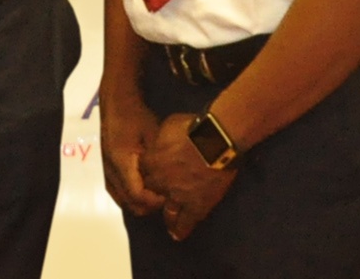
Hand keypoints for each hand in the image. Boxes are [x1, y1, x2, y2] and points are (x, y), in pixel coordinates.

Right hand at [98, 95, 166, 216]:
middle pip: (129, 203)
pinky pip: (117, 193)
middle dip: (149, 206)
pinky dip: (131, 196)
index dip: (154, 201)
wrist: (116, 103)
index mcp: (121, 161)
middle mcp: (110, 170)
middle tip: (166, 197)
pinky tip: (145, 188)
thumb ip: (159, 160)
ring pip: (122, 201)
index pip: (137, 194)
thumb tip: (173, 181)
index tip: (169, 196)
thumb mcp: (154, 135)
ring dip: (140, 203)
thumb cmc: (137, 116)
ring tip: (157, 194)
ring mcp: (106, 171)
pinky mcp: (106, 170)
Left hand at [137, 114, 237, 240]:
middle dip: (154, 193)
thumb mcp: (170, 124)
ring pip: (167, 211)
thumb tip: (162, 140)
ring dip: (167, 217)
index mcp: (152, 161)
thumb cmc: (194, 128)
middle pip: (152, 191)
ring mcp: (177, 196)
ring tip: (168, 224)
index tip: (151, 173)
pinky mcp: (196, 205)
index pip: (143, 171)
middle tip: (158, 197)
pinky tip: (177, 236)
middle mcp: (160, 181)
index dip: (148, 172)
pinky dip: (181, 229)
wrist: (217, 140)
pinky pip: (186, 221)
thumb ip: (162, 137)